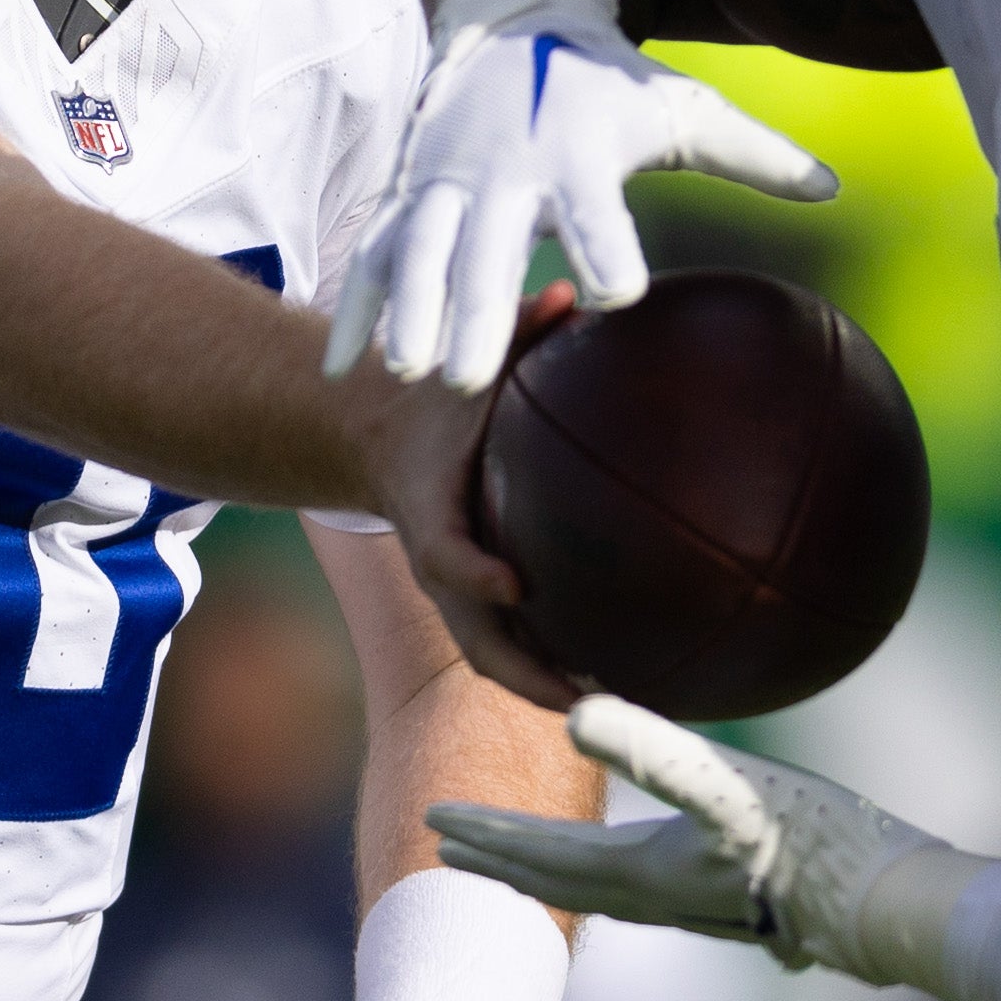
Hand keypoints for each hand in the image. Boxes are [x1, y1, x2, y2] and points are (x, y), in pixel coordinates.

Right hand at [327, 20, 831, 392]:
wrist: (514, 18)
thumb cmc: (608, 84)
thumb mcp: (681, 108)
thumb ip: (755, 154)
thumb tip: (834, 187)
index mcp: (576, 152)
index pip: (595, 207)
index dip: (605, 246)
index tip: (617, 295)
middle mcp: (504, 165)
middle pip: (486, 244)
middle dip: (474, 306)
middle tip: (471, 378)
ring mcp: (444, 177)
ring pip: (417, 249)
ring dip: (407, 311)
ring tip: (408, 375)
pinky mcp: (407, 189)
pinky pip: (375, 252)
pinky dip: (356, 308)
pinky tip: (346, 370)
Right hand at [346, 282, 585, 707]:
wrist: (378, 435)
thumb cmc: (437, 397)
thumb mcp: (467, 361)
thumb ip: (518, 328)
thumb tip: (569, 293)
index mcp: (431, 511)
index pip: (446, 553)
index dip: (474, 573)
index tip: (513, 584)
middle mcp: (443, 563)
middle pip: (476, 639)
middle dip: (526, 673)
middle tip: (586, 694)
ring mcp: (458, 592)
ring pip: (496, 659)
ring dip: (547, 689)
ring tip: (619, 707)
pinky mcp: (477, 602)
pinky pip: (515, 647)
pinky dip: (556, 669)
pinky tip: (622, 677)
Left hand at [428, 695, 970, 989]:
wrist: (900, 912)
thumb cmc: (821, 848)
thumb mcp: (732, 788)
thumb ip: (652, 751)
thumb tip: (574, 712)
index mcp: (649, 872)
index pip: (543, 856)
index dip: (486, 837)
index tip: (431, 823)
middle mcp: (668, 899)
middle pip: (562, 880)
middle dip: (502, 859)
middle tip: (444, 846)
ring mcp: (710, 909)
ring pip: (611, 891)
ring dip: (557, 873)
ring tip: (531, 860)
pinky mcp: (752, 906)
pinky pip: (665, 890)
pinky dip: (632, 876)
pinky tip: (665, 869)